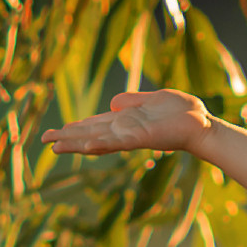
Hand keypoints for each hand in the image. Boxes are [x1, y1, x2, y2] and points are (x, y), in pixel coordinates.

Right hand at [41, 89, 214, 158]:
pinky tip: (86, 146)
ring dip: (77, 143)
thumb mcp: (153, 100)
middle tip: (44, 141)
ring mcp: (131, 135)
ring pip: (97, 140)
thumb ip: (133, 101)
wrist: (202, 124)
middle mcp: (124, 130)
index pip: (94, 125)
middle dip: (68, 137)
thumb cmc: (182, 113)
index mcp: (125, 120)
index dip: (75, 128)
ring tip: (56, 146)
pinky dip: (102, 144)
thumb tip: (113, 103)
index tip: (56, 132)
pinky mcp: (141, 138)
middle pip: (90, 134)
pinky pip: (118, 142)